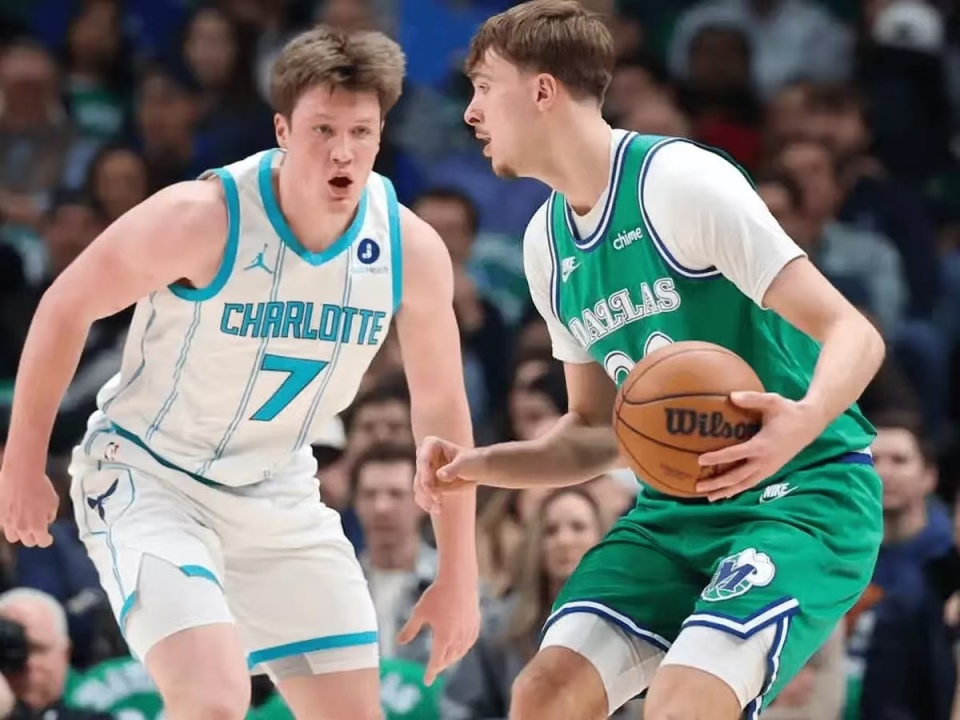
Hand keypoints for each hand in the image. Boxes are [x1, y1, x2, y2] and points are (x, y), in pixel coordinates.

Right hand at [0, 470, 58, 546]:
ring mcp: (8, 522)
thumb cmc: (40, 486)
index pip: (42, 542)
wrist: (21, 474)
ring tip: (23, 526)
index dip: (47, 540)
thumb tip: (46, 521)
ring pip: (12, 537)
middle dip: (34, 537)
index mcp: (37, 526)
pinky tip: (13, 516)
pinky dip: (8, 523)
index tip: (48, 538)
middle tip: (37, 532)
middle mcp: (21, 528)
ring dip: (19, 533)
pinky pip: (3, 525)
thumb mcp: (53, 502)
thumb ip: (50, 516)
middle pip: (28, 542)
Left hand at [397, 573, 480, 684]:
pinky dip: (462, 649)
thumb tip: (399, 642)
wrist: (458, 580)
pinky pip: (468, 643)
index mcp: (443, 638)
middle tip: (434, 669)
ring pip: (460, 653)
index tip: (427, 682)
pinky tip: (458, 647)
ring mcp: (468, 632)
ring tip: (444, 659)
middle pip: (448, 659)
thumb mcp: (419, 612)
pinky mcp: (475, 624)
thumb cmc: (437, 595)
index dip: (431, 673)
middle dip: (440, 665)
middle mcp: (457, 638)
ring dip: (451, 659)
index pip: (436, 662)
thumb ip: (410, 629)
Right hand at [414, 437, 486, 512]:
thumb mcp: (465, 463)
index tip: (428, 486)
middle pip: (419, 476)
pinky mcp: (428, 484)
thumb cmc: (473, 461)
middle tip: (437, 499)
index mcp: (431, 444)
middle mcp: (424, 457)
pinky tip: (438, 509)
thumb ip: (453, 469)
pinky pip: (422, 496)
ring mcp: (425, 472)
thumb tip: (440, 476)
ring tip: (438, 506)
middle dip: (426, 490)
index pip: (422, 459)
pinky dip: (428, 504)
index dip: (424, 473)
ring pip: (418, 488)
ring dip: (426, 499)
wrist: (479, 470)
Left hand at [696, 391, 823, 501]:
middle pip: (737, 476)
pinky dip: (738, 489)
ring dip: (726, 491)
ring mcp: (768, 468)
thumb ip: (752, 398)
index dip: (717, 458)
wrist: (809, 425)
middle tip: (698, 486)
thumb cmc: (788, 411)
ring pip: (745, 484)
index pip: (735, 454)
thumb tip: (731, 395)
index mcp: (762, 445)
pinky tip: (726, 493)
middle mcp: (764, 461)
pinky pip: (752, 483)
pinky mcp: (771, 471)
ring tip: (709, 497)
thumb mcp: (772, 401)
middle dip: (717, 483)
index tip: (700, 460)